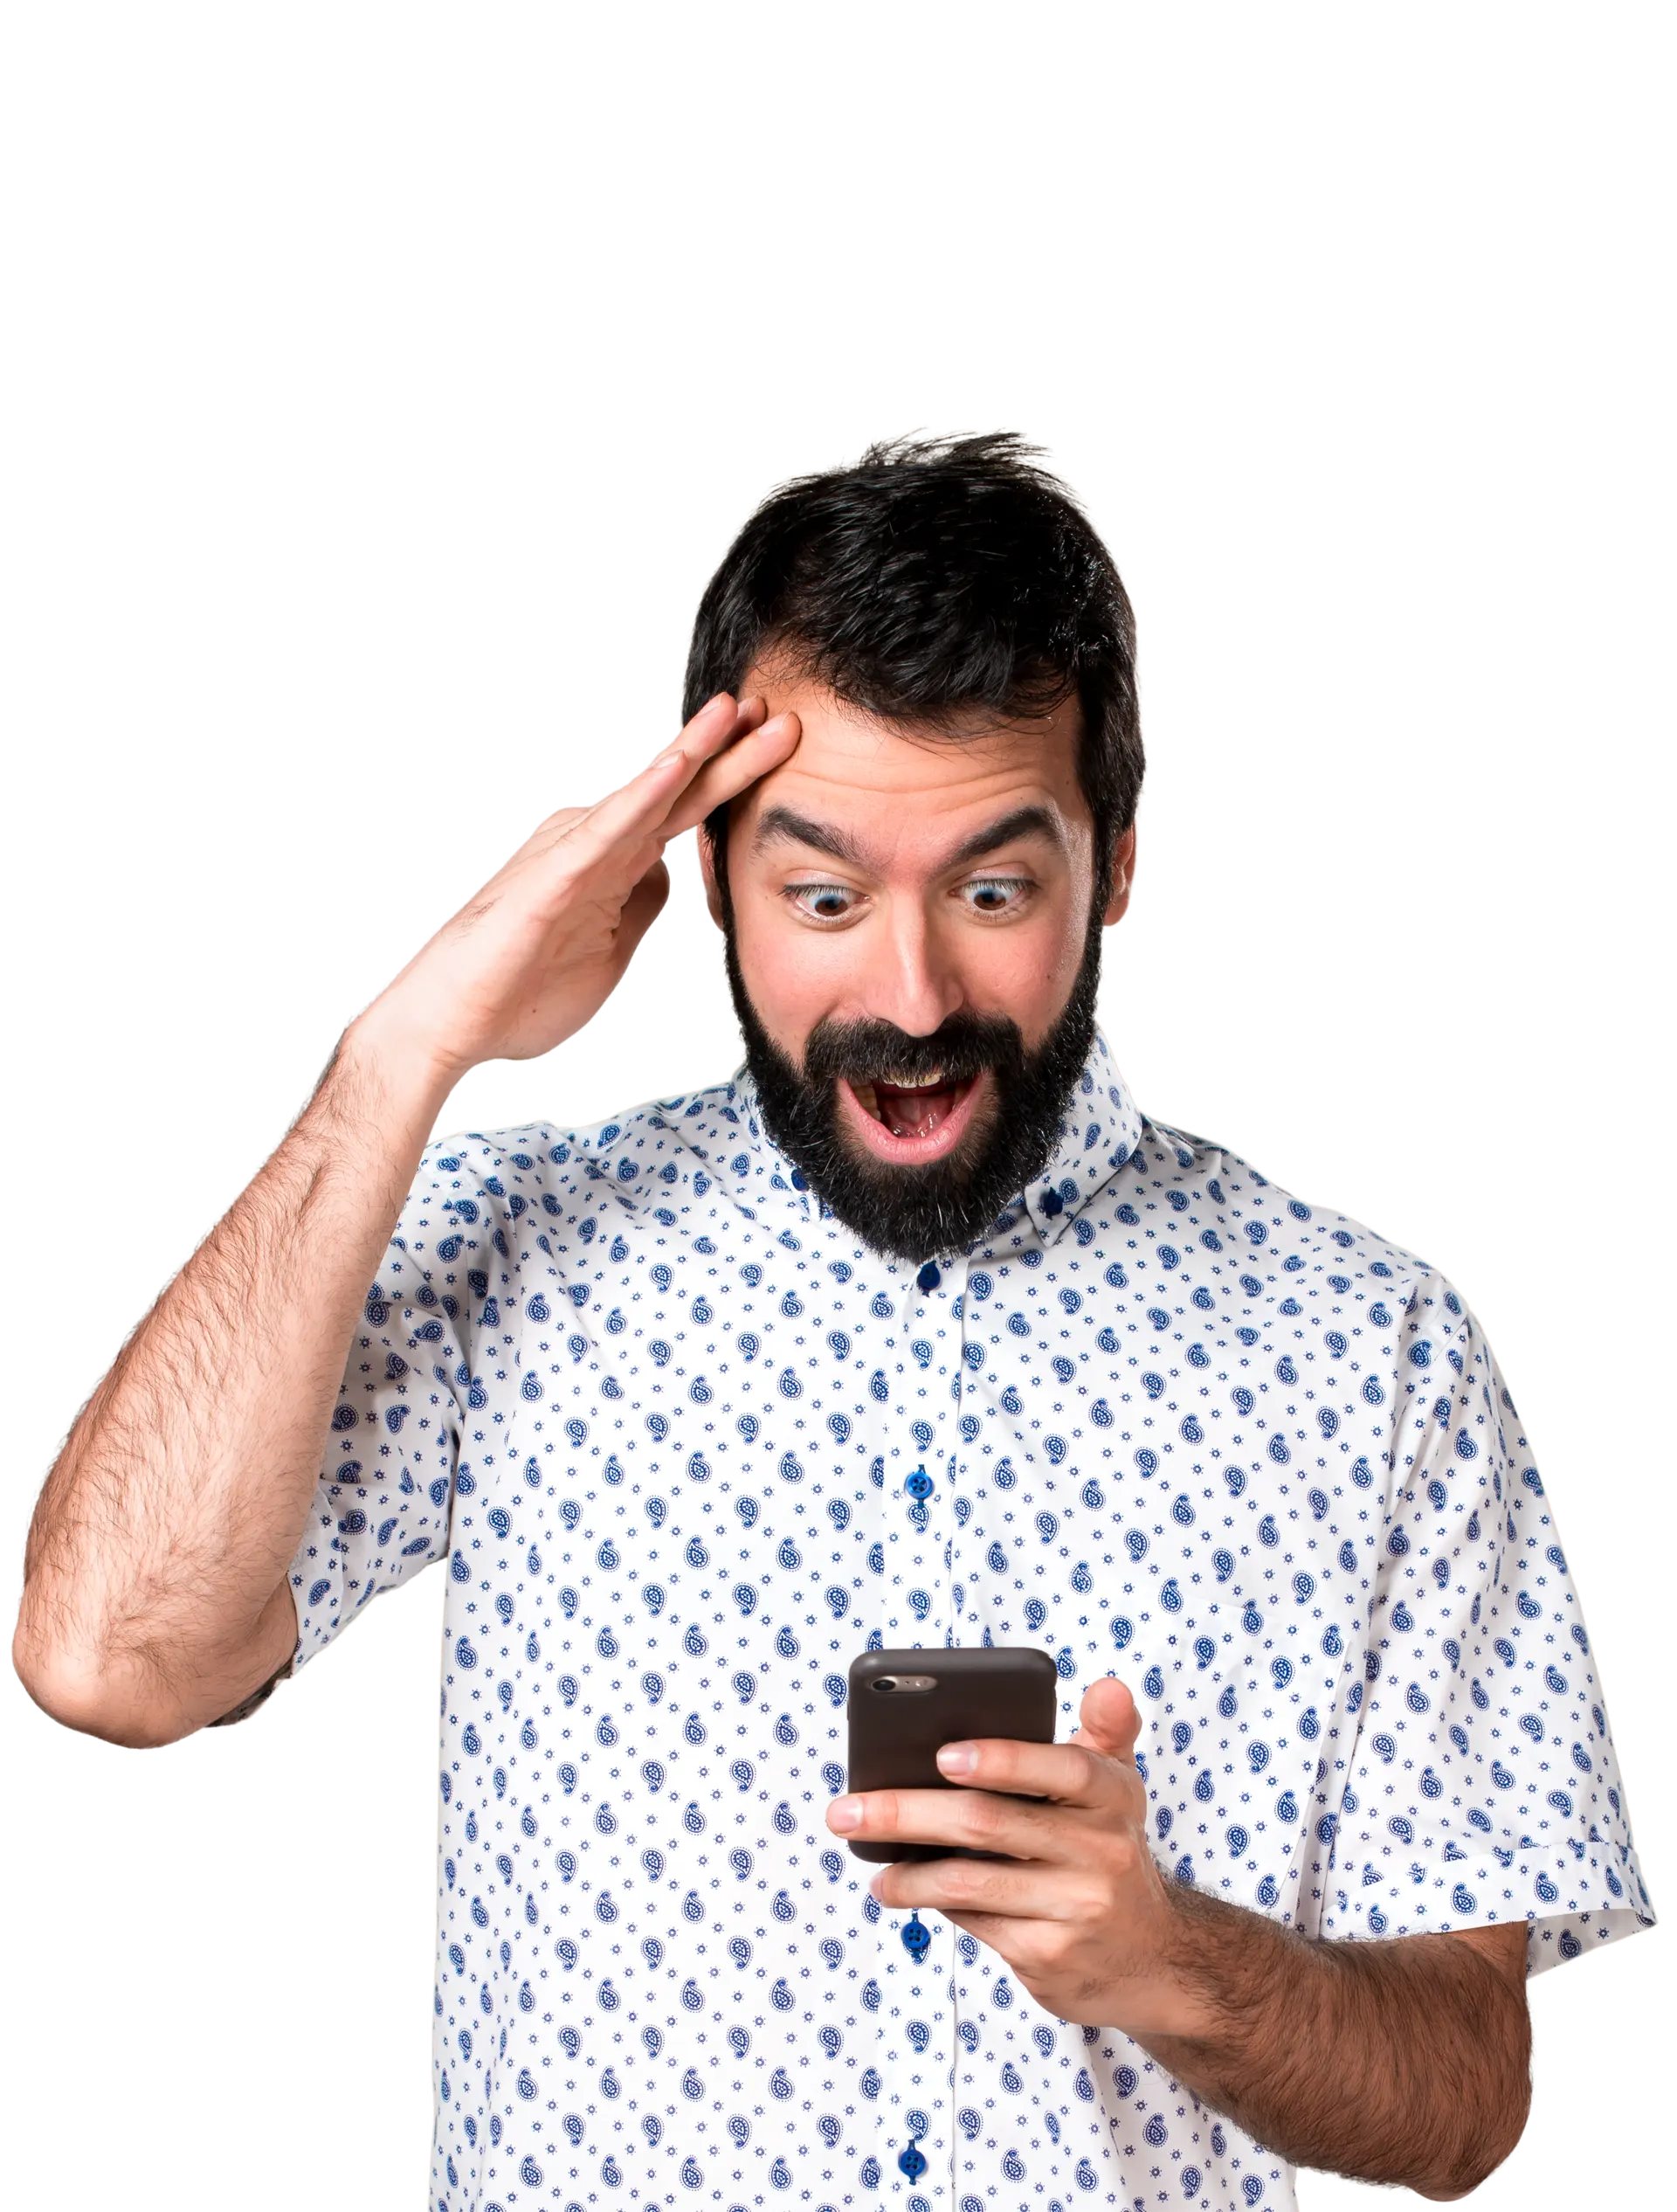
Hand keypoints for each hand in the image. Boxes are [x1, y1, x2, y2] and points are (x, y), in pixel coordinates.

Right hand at [349, 692, 799, 1089]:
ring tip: (741, 711)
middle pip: (677, 794)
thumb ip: (638, 912)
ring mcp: (572, 854)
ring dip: (696, 752)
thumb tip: (667, 880)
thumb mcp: (607, 954)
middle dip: (731, 755)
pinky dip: (647, 793)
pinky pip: (610, 826)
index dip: (732, 786)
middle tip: (782, 715)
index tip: (778, 753)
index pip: (685, 818)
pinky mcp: (553, 873)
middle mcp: (594, 848)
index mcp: (612, 869)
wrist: (448, 1027)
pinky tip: (683, 763)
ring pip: (648, 794)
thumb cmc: (516, 996)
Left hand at [824, 1675, 1196, 2036]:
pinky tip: (905, 1890)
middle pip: (988, 1822)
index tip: (943, 1754)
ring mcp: (1076, 1909)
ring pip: (969, 1880)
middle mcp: (1101, 1851)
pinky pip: (975, 1921)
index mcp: (1113, 1795)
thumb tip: (1108, 1683)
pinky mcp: (1050, 1957)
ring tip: (867, 1861)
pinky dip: (933, 1903)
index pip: (1063, 1768)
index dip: (1004, 1760)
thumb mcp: (1118, 1789)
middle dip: (906, 1813)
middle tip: (846, 1810)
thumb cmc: (1109, 1852)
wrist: (1152, 1960)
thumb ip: (1104, 1731)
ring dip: (906, 1873)